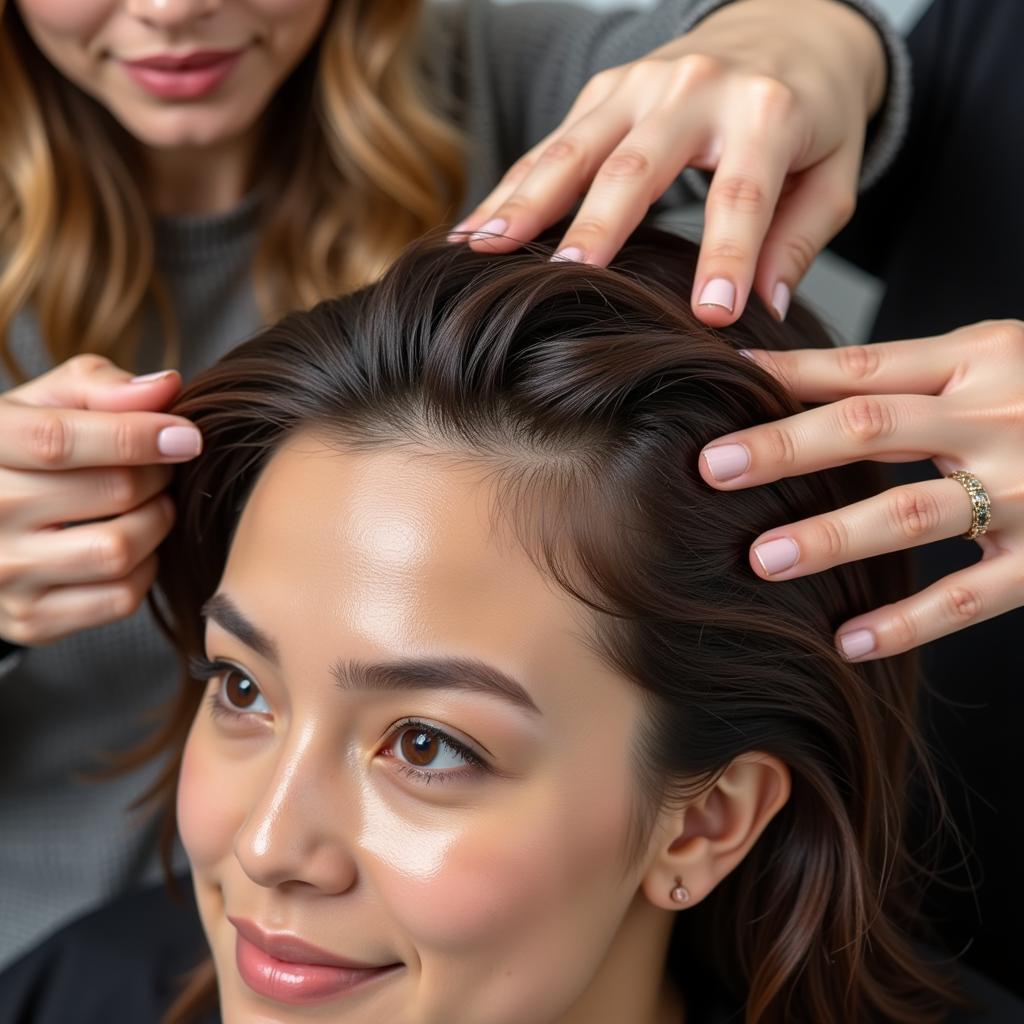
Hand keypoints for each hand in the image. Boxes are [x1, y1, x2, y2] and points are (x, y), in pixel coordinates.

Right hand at [0, 355, 201, 645]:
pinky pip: (120, 598)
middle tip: (164, 469)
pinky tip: (134, 545)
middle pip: (111, 493)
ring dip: (157, 522)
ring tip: (153, 504)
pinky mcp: (30, 620)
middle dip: (159, 476)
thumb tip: (166, 387)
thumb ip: (102, 387)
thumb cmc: (27, 451)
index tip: (187, 436)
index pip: (60, 441)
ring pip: (119, 550)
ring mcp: (3, 573)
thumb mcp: (48, 403)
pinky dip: (145, 569)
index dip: (136, 435)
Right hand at [452, 0, 885, 325]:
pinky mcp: (605, 89)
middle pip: (637, 164)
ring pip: (574, 148)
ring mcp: (640, 83)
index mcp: (767, 111)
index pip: (742, 193)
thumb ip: (800, 241)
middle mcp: (696, 88)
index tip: (711, 317)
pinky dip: (511, 188)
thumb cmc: (814, 114)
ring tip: (484, 248)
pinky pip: (551, 145)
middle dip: (599, 223)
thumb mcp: (833, 176)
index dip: (727, 256)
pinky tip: (475, 228)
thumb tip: (764, 313)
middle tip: (568, 274)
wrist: (787, 25)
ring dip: (526, 200)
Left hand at [697, 321, 1023, 660]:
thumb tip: (796, 382)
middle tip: (712, 468)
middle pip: (871, 427)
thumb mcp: (997, 357)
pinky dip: (906, 622)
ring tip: (761, 560)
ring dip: (831, 537)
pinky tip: (846, 640)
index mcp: (979, 359)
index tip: (720, 386)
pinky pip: (970, 596)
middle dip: (786, 448)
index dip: (786, 378)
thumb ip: (915, 373)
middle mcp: (998, 416)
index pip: (862, 367)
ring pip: (913, 513)